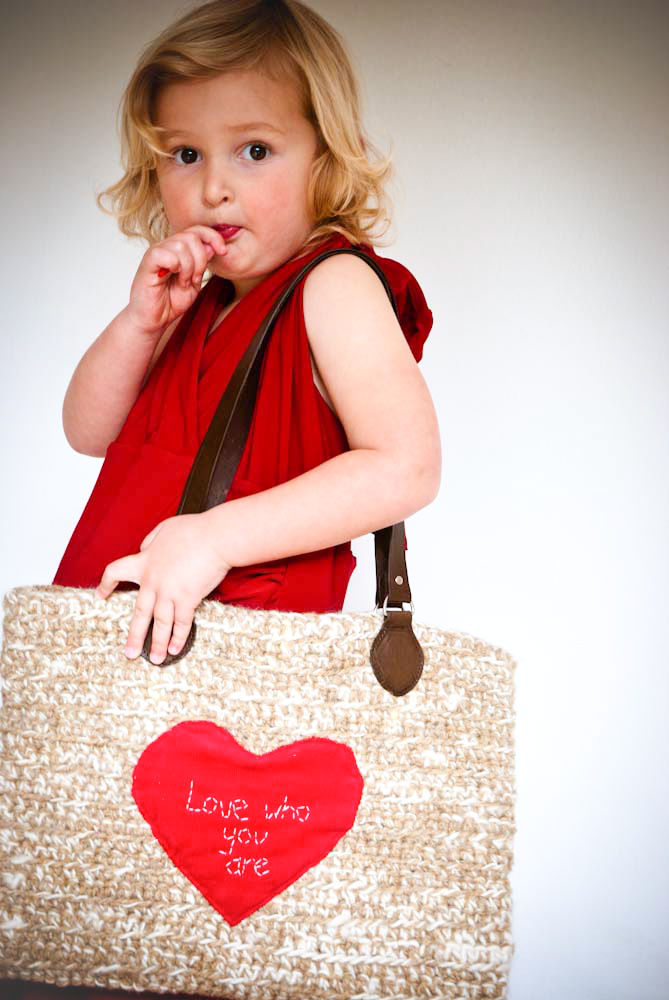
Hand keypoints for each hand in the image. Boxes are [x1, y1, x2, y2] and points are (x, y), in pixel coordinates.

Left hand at [96, 511, 231, 663]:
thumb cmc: (194, 530)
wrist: (216, 538)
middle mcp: (153, 581)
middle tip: (129, 653)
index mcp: (144, 562)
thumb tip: (145, 548)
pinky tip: (176, 650)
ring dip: (158, 644)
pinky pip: (182, 623)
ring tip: (155, 660)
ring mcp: (170, 592)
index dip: (106, 584)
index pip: (115, 572)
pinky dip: (179, 638)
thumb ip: (150, 541)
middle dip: (134, 636)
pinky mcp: (188, 599)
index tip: (101, 595)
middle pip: (139, 613)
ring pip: (160, 624)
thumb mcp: (164, 529)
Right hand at [125, 226, 227, 335]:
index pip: (197, 230)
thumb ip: (203, 264)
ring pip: (181, 245)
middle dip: (201, 259)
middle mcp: (167, 247)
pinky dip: (174, 266)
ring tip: (183, 282)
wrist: (154, 319)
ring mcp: (157, 252)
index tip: (223, 252)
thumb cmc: (171, 302)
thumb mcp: (195, 283)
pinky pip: (165, 253)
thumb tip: (211, 247)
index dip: (213, 237)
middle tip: (195, 278)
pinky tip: (172, 277)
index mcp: (179, 249)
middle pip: (192, 236)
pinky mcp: (148, 262)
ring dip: (188, 267)